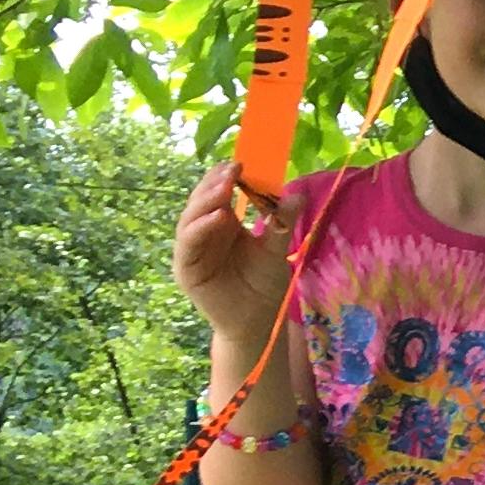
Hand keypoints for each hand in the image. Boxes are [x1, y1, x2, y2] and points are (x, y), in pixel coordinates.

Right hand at [173, 161, 292, 343]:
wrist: (257, 321)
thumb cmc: (264, 284)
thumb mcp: (277, 249)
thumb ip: (283, 223)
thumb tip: (298, 194)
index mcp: (222, 222)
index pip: (218, 192)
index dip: (226, 177)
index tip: (243, 162)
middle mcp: (204, 231)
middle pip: (203, 201)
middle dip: (215, 183)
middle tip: (233, 169)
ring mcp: (192, 249)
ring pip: (191, 218)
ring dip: (206, 201)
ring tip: (225, 187)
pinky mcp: (186, 268)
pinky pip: (189, 243)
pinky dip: (201, 228)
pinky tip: (218, 217)